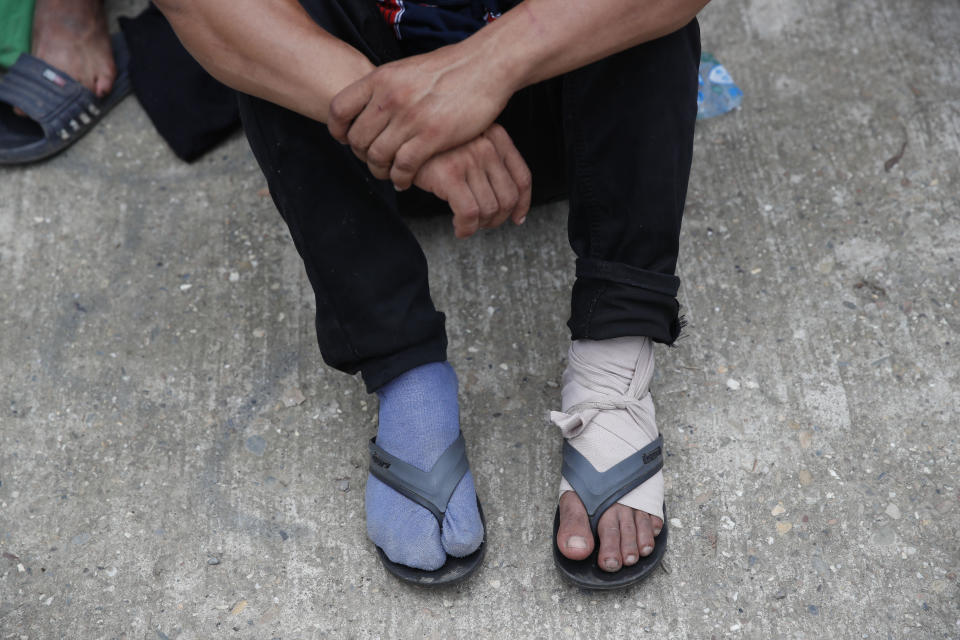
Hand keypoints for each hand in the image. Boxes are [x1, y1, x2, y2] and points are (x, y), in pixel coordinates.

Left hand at [328, 43, 514, 190]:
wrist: (485, 66)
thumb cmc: (451, 68)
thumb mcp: (407, 69)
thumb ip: (387, 87)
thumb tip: (371, 105)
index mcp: (381, 79)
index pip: (339, 109)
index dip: (338, 131)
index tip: (346, 140)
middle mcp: (390, 98)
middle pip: (357, 139)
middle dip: (362, 156)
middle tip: (373, 161)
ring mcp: (410, 118)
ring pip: (377, 156)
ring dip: (380, 171)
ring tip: (388, 173)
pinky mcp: (432, 136)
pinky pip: (403, 167)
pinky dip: (400, 178)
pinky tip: (405, 180)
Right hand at [414, 124, 531, 237]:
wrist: (398, 139)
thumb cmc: (434, 147)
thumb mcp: (468, 144)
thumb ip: (490, 162)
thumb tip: (513, 206)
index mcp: (497, 137)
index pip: (522, 178)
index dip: (523, 204)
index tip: (517, 219)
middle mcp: (487, 145)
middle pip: (509, 198)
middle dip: (498, 219)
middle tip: (483, 225)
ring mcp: (469, 159)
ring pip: (490, 209)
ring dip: (480, 226)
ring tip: (467, 226)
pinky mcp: (449, 174)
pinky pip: (469, 214)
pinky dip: (466, 229)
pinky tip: (459, 229)